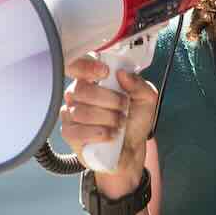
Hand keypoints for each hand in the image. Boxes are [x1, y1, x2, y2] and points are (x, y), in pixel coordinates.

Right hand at [59, 55, 157, 195]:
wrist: (131, 149)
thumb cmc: (134, 121)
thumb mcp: (146, 100)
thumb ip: (139, 84)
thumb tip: (123, 74)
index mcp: (93, 80)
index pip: (78, 65)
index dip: (87, 67)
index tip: (105, 73)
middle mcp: (78, 94)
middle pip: (82, 90)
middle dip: (108, 100)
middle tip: (123, 107)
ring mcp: (71, 114)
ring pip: (81, 111)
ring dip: (107, 118)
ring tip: (119, 124)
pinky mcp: (69, 133)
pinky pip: (76, 130)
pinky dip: (98, 133)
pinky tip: (109, 135)